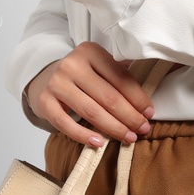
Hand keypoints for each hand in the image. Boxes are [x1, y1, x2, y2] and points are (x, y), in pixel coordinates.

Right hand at [26, 43, 156, 147]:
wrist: (44, 78)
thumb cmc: (80, 75)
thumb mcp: (99, 66)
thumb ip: (119, 76)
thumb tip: (146, 105)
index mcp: (90, 51)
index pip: (120, 77)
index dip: (138, 98)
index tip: (149, 113)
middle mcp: (72, 65)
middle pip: (108, 97)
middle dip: (129, 116)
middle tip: (142, 129)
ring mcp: (56, 83)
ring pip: (91, 111)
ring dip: (113, 128)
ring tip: (128, 137)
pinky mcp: (44, 102)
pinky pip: (66, 124)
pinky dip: (84, 136)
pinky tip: (99, 143)